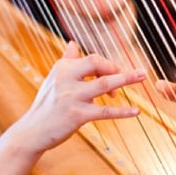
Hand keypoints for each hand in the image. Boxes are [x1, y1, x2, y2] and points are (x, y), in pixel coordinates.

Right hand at [20, 40, 145, 151]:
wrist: (32, 132)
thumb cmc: (46, 105)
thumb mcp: (53, 79)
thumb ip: (66, 60)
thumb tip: (74, 43)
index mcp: (62, 67)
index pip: (92, 59)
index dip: (108, 66)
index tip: (116, 79)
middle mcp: (66, 78)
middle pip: (96, 63)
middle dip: (118, 67)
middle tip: (139, 72)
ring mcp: (71, 97)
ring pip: (103, 84)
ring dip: (126, 79)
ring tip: (143, 76)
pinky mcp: (76, 116)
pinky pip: (104, 112)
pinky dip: (122, 111)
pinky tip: (136, 111)